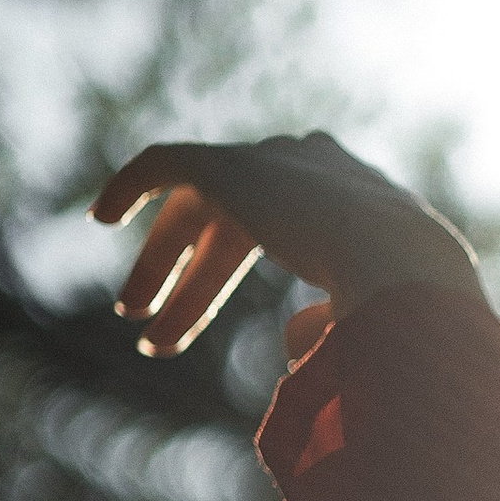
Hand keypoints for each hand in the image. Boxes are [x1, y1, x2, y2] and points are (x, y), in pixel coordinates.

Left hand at [92, 132, 480, 358]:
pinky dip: (130, 184)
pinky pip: (165, 163)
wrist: (397, 262)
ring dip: (162, 261)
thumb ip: (326, 323)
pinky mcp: (230, 163)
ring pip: (197, 207)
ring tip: (128, 312)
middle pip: (227, 224)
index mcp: (345, 200)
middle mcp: (308, 170)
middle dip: (189, 280)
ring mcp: (270, 161)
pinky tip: (100, 217)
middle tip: (151, 332)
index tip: (178, 330)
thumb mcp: (364, 320)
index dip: (213, 282)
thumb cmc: (398, 306)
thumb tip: (290, 339)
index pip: (264, 236)